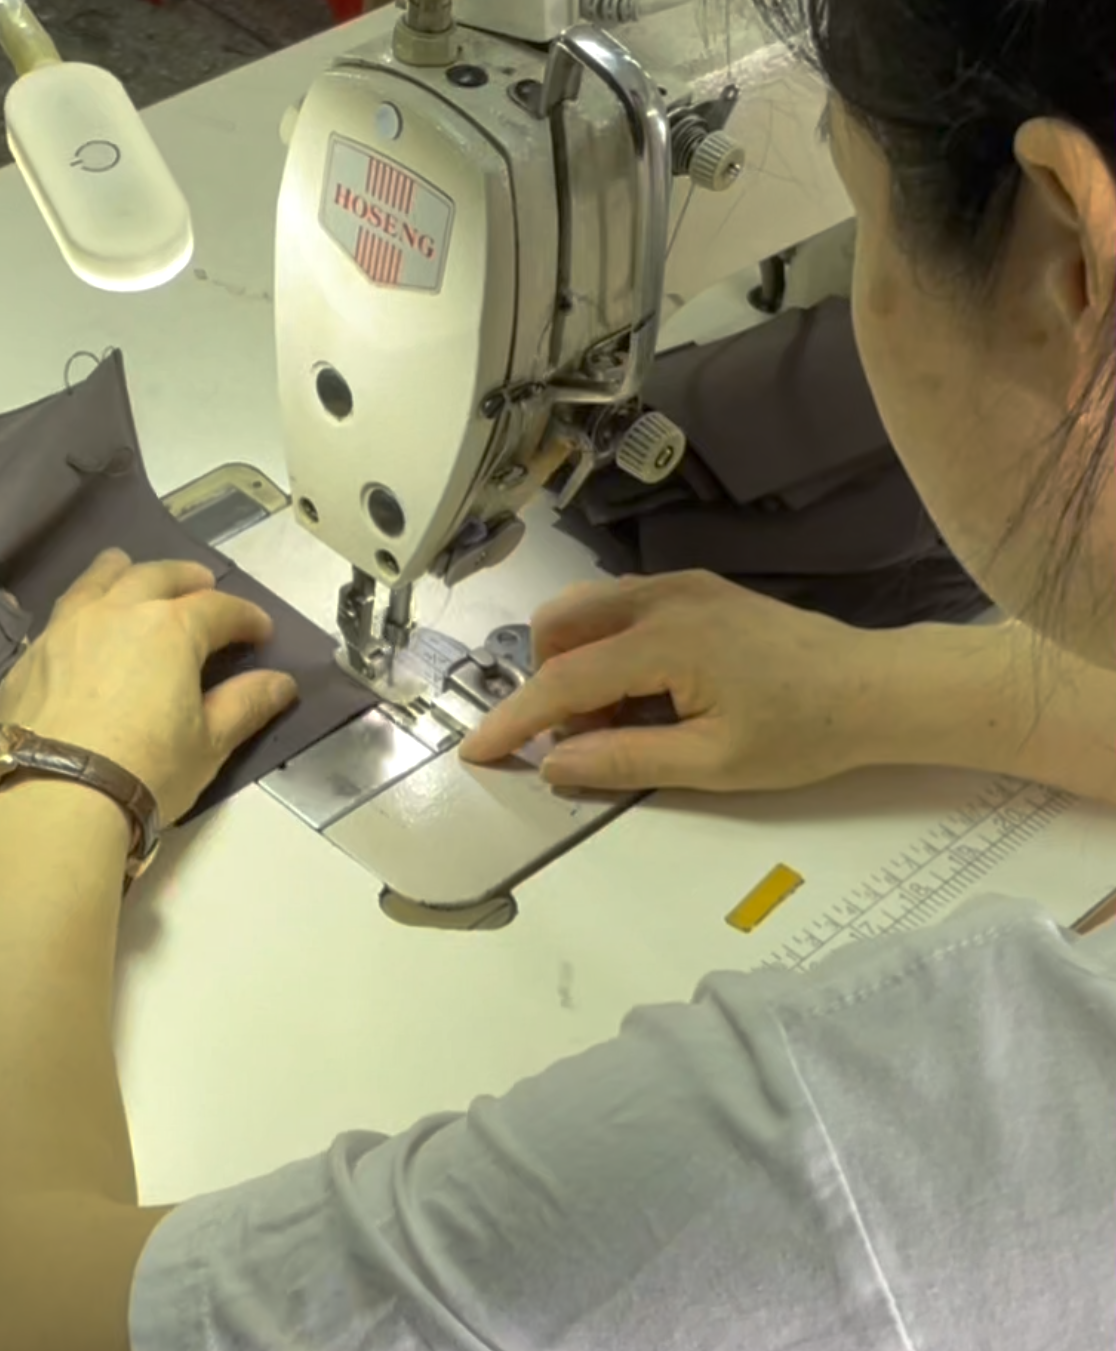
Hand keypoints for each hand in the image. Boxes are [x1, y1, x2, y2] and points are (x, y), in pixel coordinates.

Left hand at [0, 550, 298, 822]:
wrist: (54, 799)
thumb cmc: (147, 771)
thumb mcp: (209, 744)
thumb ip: (245, 705)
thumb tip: (281, 682)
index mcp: (169, 628)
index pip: (218, 609)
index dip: (245, 616)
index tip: (261, 631)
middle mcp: (116, 612)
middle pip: (156, 576)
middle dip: (186, 578)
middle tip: (202, 585)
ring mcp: (65, 629)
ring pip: (97, 580)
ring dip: (123, 572)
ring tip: (131, 572)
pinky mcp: (28, 657)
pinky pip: (58, 615)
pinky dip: (80, 608)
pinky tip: (79, 622)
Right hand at [459, 570, 891, 791]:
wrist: (875, 688)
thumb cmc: (802, 733)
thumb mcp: (713, 764)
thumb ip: (625, 761)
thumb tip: (554, 764)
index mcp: (666, 642)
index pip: (564, 680)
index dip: (514, 719)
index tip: (476, 752)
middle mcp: (663, 598)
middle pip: (559, 626)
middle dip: (549, 684)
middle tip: (587, 738)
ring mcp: (679, 585)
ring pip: (584, 610)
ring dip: (576, 665)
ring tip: (619, 718)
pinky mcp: (695, 587)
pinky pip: (618, 607)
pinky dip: (607, 648)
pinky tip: (645, 692)